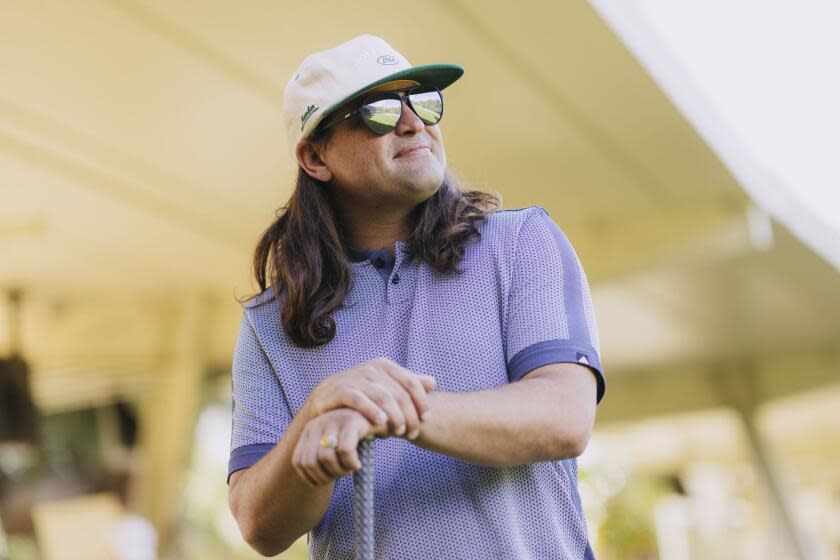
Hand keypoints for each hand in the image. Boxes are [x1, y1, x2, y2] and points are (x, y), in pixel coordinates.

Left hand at [291, 408, 385, 486]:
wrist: (378, 419)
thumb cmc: (353, 438)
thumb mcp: (333, 447)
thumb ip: (319, 459)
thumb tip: (311, 483)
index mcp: (309, 430)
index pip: (299, 462)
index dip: (312, 478)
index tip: (327, 480)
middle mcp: (318, 423)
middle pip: (311, 462)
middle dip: (326, 476)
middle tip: (341, 475)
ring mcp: (334, 420)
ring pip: (326, 457)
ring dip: (340, 471)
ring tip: (350, 469)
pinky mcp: (351, 421)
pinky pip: (345, 450)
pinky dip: (351, 463)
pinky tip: (358, 464)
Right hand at [307, 357, 435, 439]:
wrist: (324, 400)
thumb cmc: (360, 396)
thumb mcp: (384, 388)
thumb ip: (407, 385)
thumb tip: (433, 382)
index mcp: (384, 365)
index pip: (411, 382)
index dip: (421, 401)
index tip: (426, 418)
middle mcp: (370, 368)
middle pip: (398, 392)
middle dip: (409, 414)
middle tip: (412, 432)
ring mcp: (354, 377)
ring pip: (382, 397)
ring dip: (394, 416)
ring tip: (398, 432)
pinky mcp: (339, 389)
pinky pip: (359, 399)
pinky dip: (372, 410)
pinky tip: (381, 422)